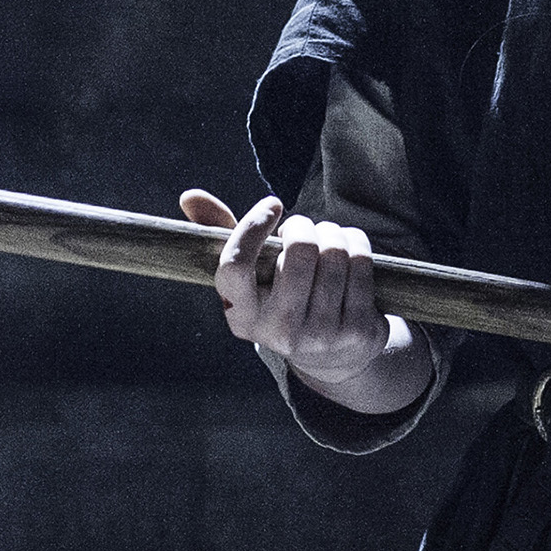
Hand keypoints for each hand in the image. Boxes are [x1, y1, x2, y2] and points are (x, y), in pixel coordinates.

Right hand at [179, 189, 428, 413]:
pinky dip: (357, 243)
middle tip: (304, 229)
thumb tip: (189, 196)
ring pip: (333, 252)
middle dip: (305, 225)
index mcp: (241, 316)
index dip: (253, 226)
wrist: (333, 354)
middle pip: (298, 251)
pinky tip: (350, 249)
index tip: (273, 205)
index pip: (235, 265)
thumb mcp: (250, 276)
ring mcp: (320, 334)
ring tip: (327, 239)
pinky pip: (360, 263)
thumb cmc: (283, 297)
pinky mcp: (357, 329)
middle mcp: (278, 331)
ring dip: (333, 232)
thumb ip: (220, 234)